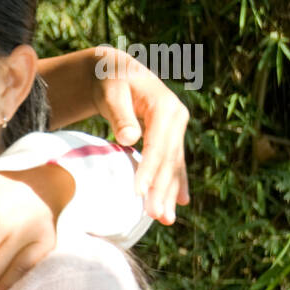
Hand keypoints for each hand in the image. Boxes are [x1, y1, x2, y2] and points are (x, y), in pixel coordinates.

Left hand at [92, 50, 189, 223]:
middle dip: (162, 189)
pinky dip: (174, 183)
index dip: (148, 170)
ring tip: (166, 219)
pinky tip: (179, 203)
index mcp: (166, 107)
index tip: (138, 192)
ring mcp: (175, 128)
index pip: (157, 145)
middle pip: (169, 160)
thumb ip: (120, 114)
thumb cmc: (110, 79)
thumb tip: (129, 139)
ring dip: (169, 193)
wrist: (115, 70)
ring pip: (173, 166)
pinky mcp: (168, 136)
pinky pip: (172, 163)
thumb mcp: (112, 91)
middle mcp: (176, 119)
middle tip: (155, 216)